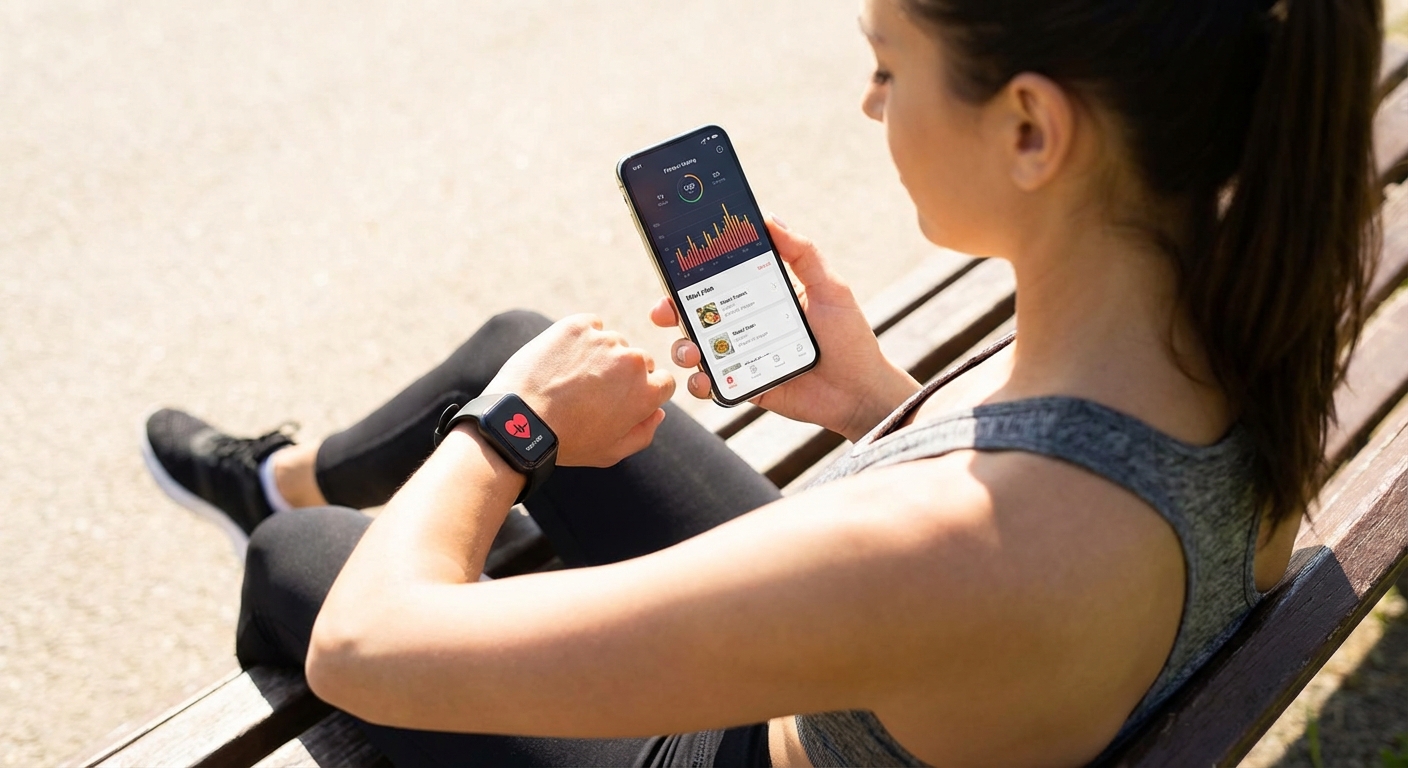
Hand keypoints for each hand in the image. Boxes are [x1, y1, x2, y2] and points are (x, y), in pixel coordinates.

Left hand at [485, 315, 675, 466]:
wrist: (521, 422)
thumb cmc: (566, 442)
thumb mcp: (611, 452)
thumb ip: (644, 433)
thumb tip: (658, 413)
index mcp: (646, 392)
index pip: (663, 381)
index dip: (644, 392)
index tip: (622, 399)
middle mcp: (632, 361)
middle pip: (639, 361)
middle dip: (622, 374)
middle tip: (592, 392)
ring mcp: (604, 340)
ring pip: (613, 343)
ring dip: (600, 356)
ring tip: (571, 379)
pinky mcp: (578, 325)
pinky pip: (590, 326)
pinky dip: (581, 339)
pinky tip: (563, 360)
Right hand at [650, 217, 918, 441]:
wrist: (860, 390)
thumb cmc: (848, 336)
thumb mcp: (830, 287)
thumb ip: (802, 252)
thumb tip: (769, 217)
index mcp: (759, 296)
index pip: (716, 281)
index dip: (689, 275)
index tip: (672, 267)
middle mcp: (744, 325)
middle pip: (695, 314)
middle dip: (670, 311)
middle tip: (665, 312)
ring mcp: (741, 357)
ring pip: (695, 349)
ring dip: (682, 348)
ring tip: (692, 351)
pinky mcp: (744, 387)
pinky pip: (712, 385)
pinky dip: (700, 383)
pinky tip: (705, 380)